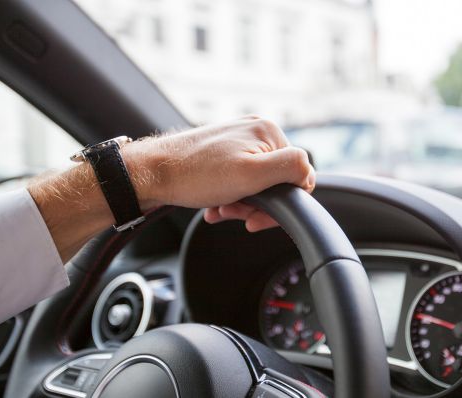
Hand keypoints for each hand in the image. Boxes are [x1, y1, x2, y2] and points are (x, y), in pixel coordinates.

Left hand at [124, 116, 314, 231]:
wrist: (151, 174)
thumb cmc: (196, 176)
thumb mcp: (252, 175)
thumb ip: (291, 168)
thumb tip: (310, 173)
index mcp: (268, 132)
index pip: (297, 176)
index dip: (279, 204)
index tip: (256, 218)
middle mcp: (256, 131)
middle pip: (275, 181)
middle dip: (257, 204)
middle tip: (235, 213)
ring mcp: (238, 140)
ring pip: (256, 184)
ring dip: (241, 204)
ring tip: (220, 208)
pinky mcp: (222, 151)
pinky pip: (239, 180)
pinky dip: (230, 197)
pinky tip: (215, 206)